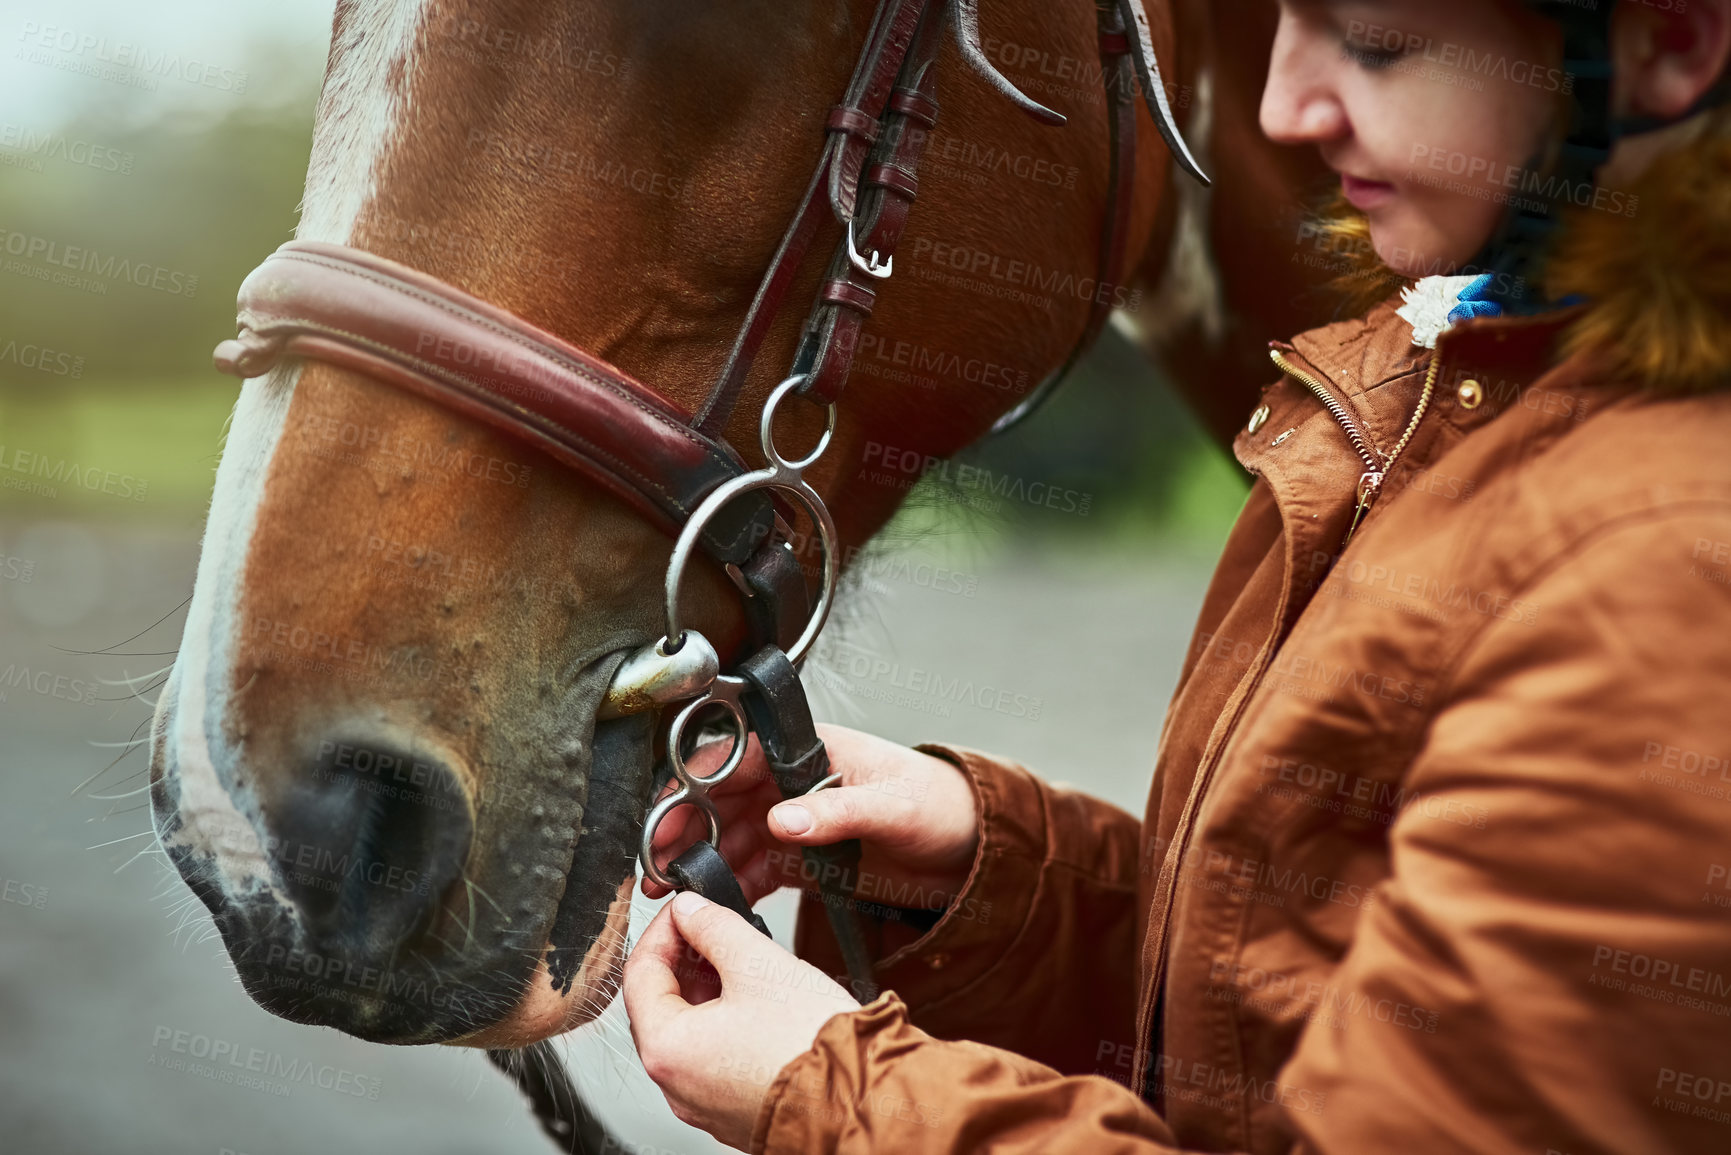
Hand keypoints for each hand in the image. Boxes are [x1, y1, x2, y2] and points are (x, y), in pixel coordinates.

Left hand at [624, 890, 858, 1149]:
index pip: (639, 973)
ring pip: (689, 1033)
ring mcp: (704, 1103)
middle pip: (659, 1005)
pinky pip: (714, 1059)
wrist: (861, 1101)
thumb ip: (714, 927)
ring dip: (707, 991)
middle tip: (712, 930)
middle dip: (685, 960)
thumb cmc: (812, 1046)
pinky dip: (725, 1023)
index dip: (663, 930)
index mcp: (668, 1050)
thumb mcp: (759, 964)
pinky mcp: (734, 1110)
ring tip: (742, 962)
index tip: (685, 910)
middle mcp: (677, 1085)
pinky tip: (757, 1002)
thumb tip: (691, 910)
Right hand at [641, 724, 980, 910]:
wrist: (972, 845)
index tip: (667, 818)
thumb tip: (782, 820)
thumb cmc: (941, 804)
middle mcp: (793, 781)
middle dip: (684, 832)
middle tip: (658, 868)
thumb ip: (839, 812)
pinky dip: (732, 885)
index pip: (734, 758)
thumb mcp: (896, 806)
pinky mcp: (801, 856)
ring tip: (673, 896)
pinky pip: (755, 868)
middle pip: (720, 801)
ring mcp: (794, 819)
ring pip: (730, 837)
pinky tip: (715, 905)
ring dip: (701, 864)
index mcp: (809, 749)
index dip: (693, 786)